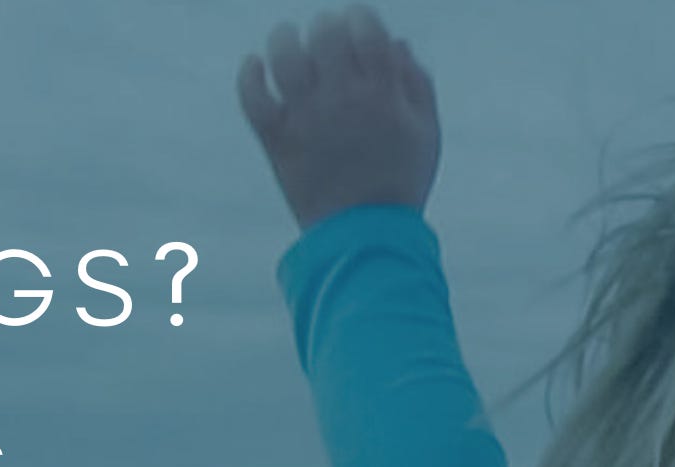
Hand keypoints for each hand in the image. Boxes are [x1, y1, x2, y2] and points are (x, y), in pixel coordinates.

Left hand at [238, 6, 440, 228]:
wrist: (364, 236)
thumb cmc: (399, 184)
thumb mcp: (425, 133)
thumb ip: (416, 84)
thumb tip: (396, 44)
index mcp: (382, 93)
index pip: (366, 29)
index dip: (359, 18)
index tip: (356, 25)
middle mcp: (343, 98)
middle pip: (325, 36)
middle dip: (325, 26)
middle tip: (323, 35)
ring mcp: (307, 118)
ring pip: (285, 57)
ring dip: (283, 39)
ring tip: (285, 39)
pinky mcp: (278, 141)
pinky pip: (253, 98)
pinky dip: (249, 76)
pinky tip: (253, 65)